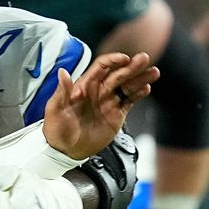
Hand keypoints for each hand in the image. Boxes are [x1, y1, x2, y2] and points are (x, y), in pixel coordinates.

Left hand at [41, 52, 158, 158]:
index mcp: (84, 86)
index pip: (101, 67)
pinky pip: (129, 101)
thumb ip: (61, 91)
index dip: (113, 61)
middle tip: (144, 58)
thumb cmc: (56, 130)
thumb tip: (62, 71)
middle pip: (118, 74)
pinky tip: (146, 88)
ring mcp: (108, 102)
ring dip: (140, 78)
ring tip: (154, 72)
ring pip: (127, 86)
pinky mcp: (116, 114)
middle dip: (132, 66)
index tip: (124, 59)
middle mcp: (98, 91)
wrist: (65, 151)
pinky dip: (138, 94)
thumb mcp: (55, 110)